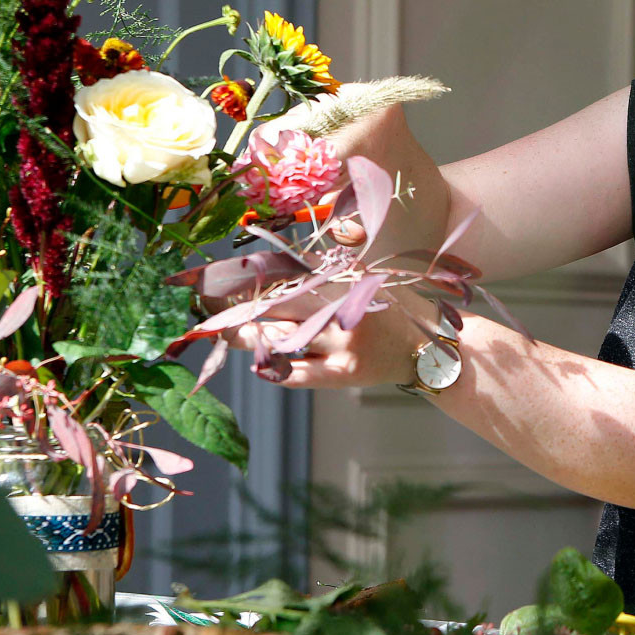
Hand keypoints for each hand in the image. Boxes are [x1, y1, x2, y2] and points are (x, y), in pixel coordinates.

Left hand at [224, 285, 437, 389]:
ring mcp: (343, 340)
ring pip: (278, 338)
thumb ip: (318, 266)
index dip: (242, 275)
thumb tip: (262, 262)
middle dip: (235, 305)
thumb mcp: (359, 275)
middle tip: (206, 304)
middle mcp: (343, 304)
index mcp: (344, 275)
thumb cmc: (386, 308)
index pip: (282, 270)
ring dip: (249, 337)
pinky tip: (260, 364)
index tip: (210, 278)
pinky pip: (295, 373)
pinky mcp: (344, 373)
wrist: (429, 346)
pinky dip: (273, 368)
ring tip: (230, 333)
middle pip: (273, 303)